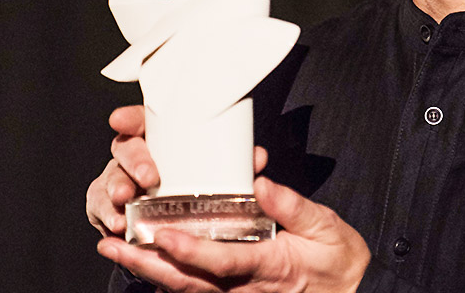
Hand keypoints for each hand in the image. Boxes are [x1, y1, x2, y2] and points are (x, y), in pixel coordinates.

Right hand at [87, 105, 270, 237]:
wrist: (177, 221)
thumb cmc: (195, 184)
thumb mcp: (216, 170)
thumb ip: (235, 163)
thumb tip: (257, 157)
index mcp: (158, 139)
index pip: (141, 120)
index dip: (130, 117)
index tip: (120, 119)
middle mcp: (134, 157)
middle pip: (125, 149)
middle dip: (134, 160)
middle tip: (150, 177)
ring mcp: (118, 181)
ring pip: (110, 179)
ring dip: (116, 189)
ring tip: (126, 200)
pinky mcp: (107, 208)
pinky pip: (100, 209)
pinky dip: (107, 217)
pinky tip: (117, 225)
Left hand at [97, 175, 369, 292]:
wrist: (353, 292)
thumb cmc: (339, 260)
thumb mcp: (326, 226)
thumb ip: (293, 206)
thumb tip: (261, 183)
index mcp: (268, 266)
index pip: (220, 262)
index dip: (189, 250)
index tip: (162, 235)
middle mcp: (245, 288)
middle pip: (186, 281)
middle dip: (145, 263)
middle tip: (111, 241)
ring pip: (183, 288)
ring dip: (147, 270)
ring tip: (116, 246)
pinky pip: (194, 290)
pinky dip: (165, 277)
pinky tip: (145, 261)